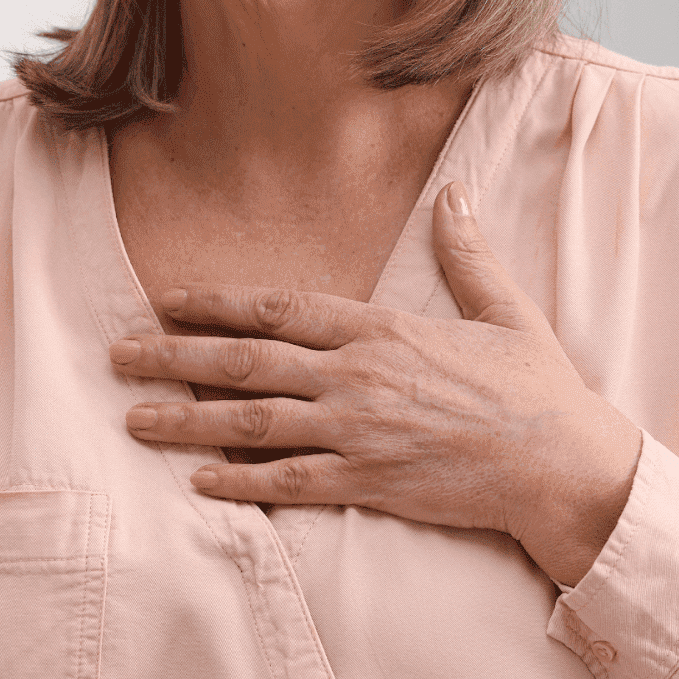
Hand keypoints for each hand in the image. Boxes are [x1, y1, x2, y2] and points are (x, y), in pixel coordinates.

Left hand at [109, 180, 642, 584]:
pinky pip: (289, 485)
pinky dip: (240, 485)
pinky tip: (198, 485)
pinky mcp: (368, 484)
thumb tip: (458, 193)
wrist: (562, 465)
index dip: (219, 305)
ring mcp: (358, 434)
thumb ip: (467, 253)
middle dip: (173, 358)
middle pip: (245, 364)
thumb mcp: (506, 310)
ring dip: (186, 422)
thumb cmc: (537, 389)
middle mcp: (358, 378)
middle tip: (117, 357)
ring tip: (133, 420)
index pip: (282, 309)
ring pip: (251, 425)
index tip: (169, 301)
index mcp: (384, 330)